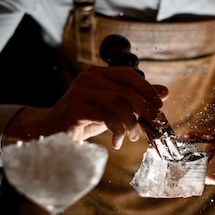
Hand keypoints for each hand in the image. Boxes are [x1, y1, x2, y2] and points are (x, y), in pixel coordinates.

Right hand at [2, 66, 167, 148]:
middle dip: (144, 109)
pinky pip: (105, 116)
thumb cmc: (84, 120)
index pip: (128, 74)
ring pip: (118, 102)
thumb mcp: (112, 109)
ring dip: (131, 122)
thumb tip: (164, 92)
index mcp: (98, 73)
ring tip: (133, 137)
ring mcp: (80, 91)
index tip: (159, 106)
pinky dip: (116, 130)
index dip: (146, 89)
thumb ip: (134, 99)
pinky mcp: (74, 107)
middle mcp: (88, 77)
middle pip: (126, 90)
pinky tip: (117, 141)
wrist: (50, 132)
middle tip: (154, 125)